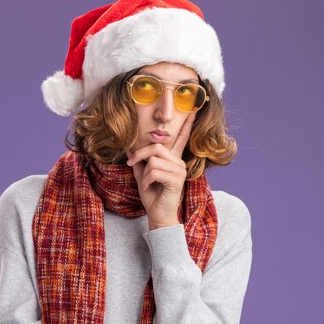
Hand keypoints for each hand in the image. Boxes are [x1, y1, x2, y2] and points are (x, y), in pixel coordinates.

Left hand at [125, 111, 195, 229]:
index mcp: (173, 159)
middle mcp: (179, 162)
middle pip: (157, 146)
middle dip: (140, 154)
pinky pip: (154, 171)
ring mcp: (179, 171)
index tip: (193, 109)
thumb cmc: (152, 195)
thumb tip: (130, 147)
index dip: (187, 123)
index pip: (181, 138)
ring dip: (144, 174)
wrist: (158, 214)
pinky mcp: (176, 180)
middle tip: (130, 163)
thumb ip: (140, 161)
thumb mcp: (143, 175)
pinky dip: (147, 180)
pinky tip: (150, 188)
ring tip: (147, 184)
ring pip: (153, 160)